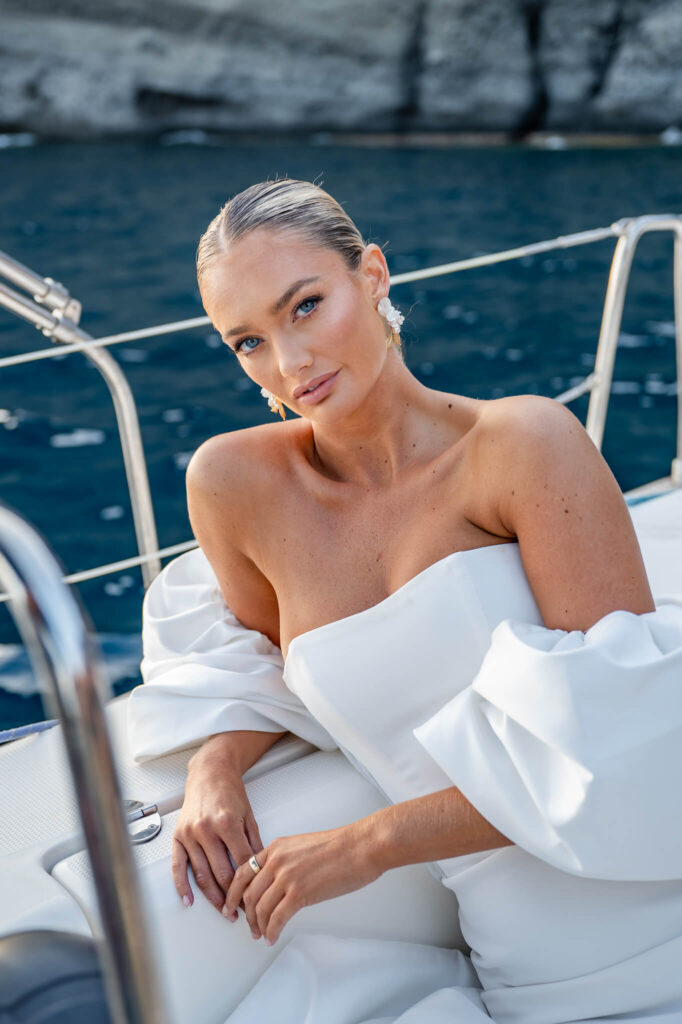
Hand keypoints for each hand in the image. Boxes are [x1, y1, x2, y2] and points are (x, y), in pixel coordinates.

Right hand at [172, 743, 263, 914]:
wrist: (210, 773)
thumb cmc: (231, 792)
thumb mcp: (249, 816)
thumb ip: (254, 844)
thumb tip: (260, 871)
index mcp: (227, 823)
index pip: (240, 863)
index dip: (249, 884)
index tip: (255, 898)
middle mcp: (206, 829)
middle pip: (221, 873)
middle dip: (232, 896)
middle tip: (240, 911)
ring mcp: (190, 834)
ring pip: (201, 874)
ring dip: (212, 897)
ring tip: (222, 910)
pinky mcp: (177, 836)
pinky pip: (178, 866)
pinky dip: (182, 887)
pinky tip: (190, 900)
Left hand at [224, 822, 381, 945]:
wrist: (360, 847)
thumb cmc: (340, 847)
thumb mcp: (302, 846)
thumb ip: (285, 860)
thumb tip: (277, 882)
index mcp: (277, 847)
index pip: (244, 871)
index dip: (233, 893)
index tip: (231, 905)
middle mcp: (277, 860)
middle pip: (249, 893)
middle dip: (245, 914)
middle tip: (248, 927)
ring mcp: (287, 876)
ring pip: (260, 908)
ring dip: (258, 926)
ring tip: (262, 935)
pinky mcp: (300, 892)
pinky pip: (277, 918)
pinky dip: (272, 931)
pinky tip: (273, 937)